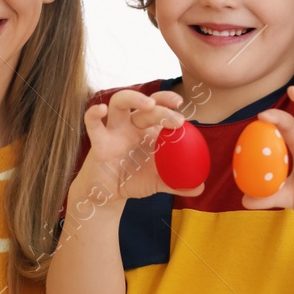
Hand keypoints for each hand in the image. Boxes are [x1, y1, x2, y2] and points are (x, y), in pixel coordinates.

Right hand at [73, 90, 202, 203]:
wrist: (108, 195)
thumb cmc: (134, 180)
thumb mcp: (159, 182)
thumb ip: (179, 183)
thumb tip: (200, 187)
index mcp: (148, 129)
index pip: (159, 105)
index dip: (168, 100)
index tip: (182, 106)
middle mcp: (131, 124)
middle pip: (145, 106)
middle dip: (162, 108)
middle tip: (177, 120)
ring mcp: (114, 130)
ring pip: (119, 102)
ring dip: (134, 98)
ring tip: (149, 104)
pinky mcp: (98, 142)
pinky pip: (93, 124)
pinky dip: (93, 114)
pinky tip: (100, 110)